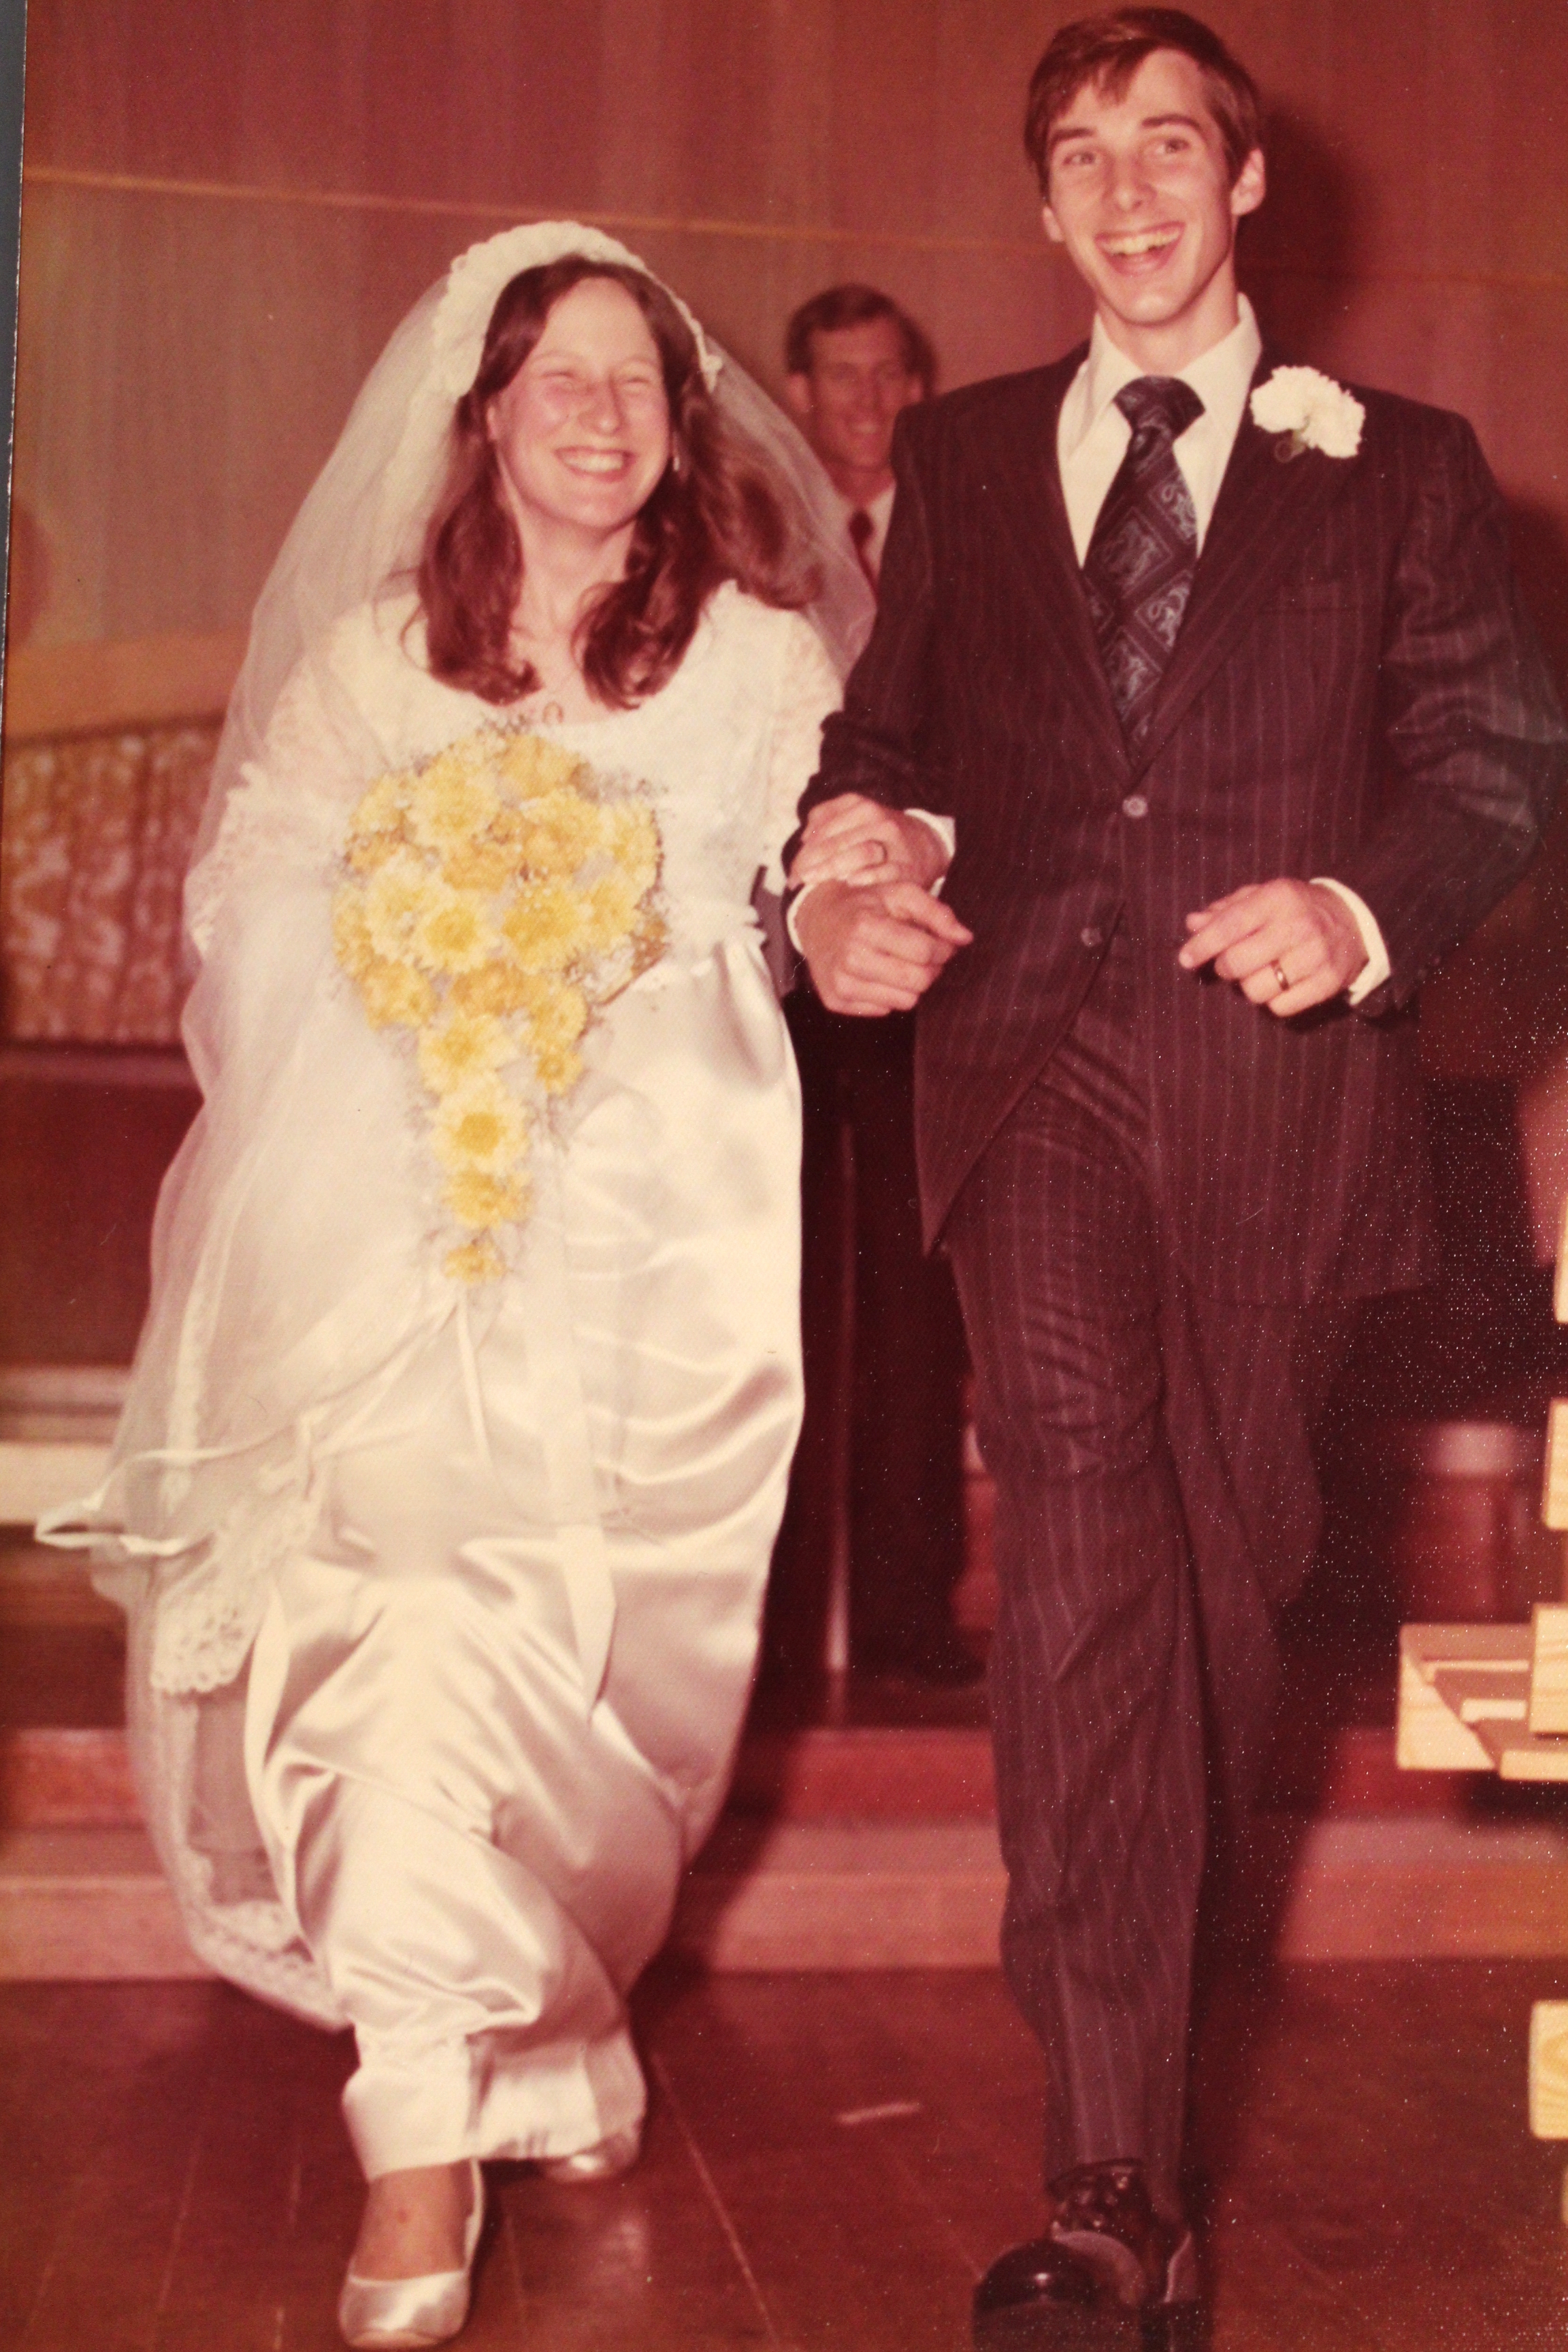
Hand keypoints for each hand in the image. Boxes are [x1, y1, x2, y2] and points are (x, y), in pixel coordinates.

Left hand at [789, 795, 949, 890]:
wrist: (927, 844)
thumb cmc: (880, 833)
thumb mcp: (856, 813)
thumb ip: (826, 818)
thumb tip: (804, 837)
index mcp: (862, 806)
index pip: (824, 828)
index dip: (804, 851)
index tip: (792, 871)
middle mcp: (879, 820)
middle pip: (838, 841)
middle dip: (812, 863)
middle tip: (796, 881)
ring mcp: (895, 843)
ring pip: (860, 853)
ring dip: (833, 868)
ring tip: (813, 881)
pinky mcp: (908, 867)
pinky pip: (886, 871)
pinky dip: (866, 876)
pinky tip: (848, 883)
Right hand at [795, 878, 972, 1014]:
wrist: (816, 919)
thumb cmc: (865, 905)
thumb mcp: (900, 894)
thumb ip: (937, 912)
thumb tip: (965, 938)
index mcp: (865, 926)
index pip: (925, 952)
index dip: (944, 949)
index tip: (941, 943)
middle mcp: (850, 958)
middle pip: (919, 981)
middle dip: (932, 969)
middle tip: (925, 956)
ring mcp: (840, 983)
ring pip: (905, 1002)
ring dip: (912, 984)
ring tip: (901, 963)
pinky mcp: (835, 1001)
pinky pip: (884, 1010)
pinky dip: (889, 994)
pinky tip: (879, 974)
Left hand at [1178, 879, 1366, 1014]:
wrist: (1354, 923)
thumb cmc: (1295, 910)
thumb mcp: (1263, 898)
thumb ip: (1226, 910)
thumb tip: (1193, 923)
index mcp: (1278, 897)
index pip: (1229, 926)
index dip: (1202, 946)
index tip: (1186, 959)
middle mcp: (1299, 925)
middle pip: (1237, 963)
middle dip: (1226, 967)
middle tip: (1233, 963)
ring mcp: (1316, 955)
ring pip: (1256, 990)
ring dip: (1250, 985)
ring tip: (1263, 971)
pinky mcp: (1329, 982)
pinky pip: (1280, 1007)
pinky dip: (1274, 1000)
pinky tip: (1283, 983)